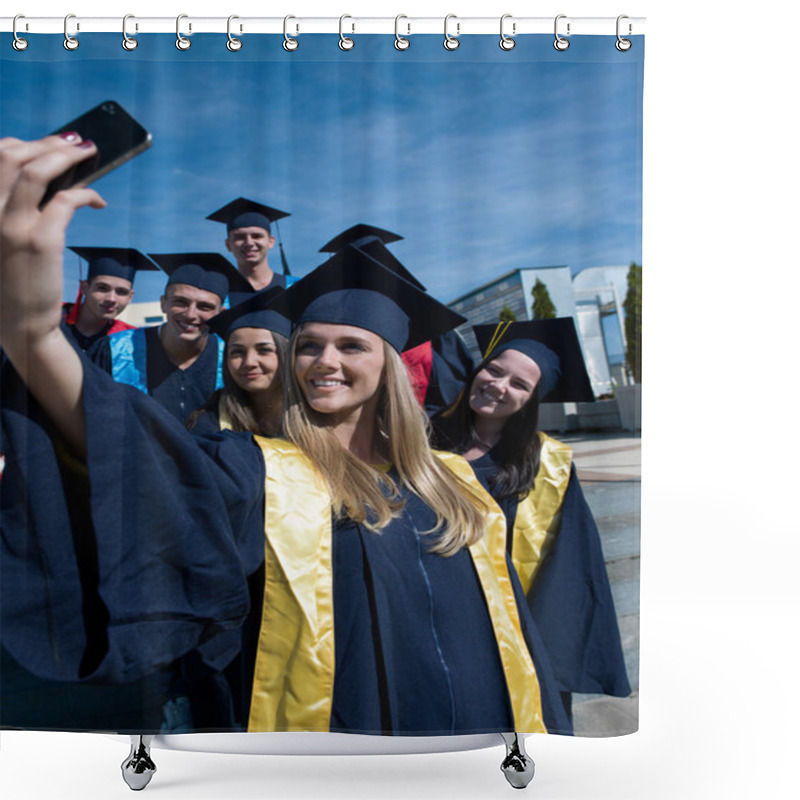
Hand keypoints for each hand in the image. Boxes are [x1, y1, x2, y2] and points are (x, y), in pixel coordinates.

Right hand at [0, 133, 104, 453]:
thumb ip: (13, 208)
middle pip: (12, 155)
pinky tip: (98, 201)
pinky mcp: (40, 240)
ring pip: (37, 171)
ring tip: (89, 155)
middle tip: (75, 144)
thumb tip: (48, 178)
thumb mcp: (4, 238)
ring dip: (66, 156)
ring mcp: (11, 225)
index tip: (48, 145)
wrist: (19, 323)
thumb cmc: (14, 280)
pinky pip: (67, 200)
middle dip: (47, 144)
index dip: (23, 144)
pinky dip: (86, 193)